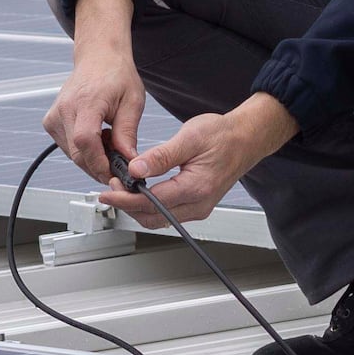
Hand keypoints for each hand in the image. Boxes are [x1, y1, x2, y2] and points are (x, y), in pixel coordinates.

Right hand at [45, 0, 151, 186]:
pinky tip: (97, 137)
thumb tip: (129, 162)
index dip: (99, 162)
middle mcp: (64, 109)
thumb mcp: (132, 102)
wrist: (98, 58)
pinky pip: (67, 148)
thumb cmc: (116, 75)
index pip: (85, 140)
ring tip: (110, 140)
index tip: (114, 174)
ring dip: (93, 158)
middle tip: (120, 163)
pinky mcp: (50, 122)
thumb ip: (127, 133)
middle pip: (77, 153)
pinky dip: (84, 150)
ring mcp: (54, 116)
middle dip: (99, 166)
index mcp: (85, 101)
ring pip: (72, 154)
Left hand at [124, 93, 294, 224]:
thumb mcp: (189, 138)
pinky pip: (168, 214)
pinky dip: (149, 206)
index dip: (125, 198)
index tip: (108, 192)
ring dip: (137, 207)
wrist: (246, 139)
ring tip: (122, 188)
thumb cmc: (223, 135)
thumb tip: (136, 169)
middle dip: (127, 205)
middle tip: (111, 187)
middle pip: (152, 217)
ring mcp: (198, 208)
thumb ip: (161, 156)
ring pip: (159, 219)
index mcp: (196, 188)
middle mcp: (198, 204)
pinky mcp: (197, 206)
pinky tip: (140, 192)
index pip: (152, 202)